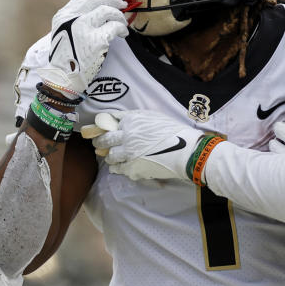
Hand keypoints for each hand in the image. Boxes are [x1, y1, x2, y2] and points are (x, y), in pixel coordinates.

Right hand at [38, 0, 128, 95]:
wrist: (62, 79)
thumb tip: (101, 7)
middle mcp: (71, 19)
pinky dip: (122, 28)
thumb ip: (76, 19)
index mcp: (63, 16)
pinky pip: (115, 27)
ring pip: (108, 11)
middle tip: (122, 3)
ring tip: (123, 23)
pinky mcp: (96, 40)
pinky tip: (123, 34)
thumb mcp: (64, 33)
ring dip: (119, 15)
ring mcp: (83, 28)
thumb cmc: (66, 58)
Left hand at [91, 110, 206, 181]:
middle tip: (98, 144)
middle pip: (104, 140)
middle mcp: (126, 136)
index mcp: (131, 121)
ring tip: (110, 156)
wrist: (185, 151)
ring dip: (109, 156)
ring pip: (110, 156)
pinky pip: (118, 169)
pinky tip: (119, 166)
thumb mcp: (153, 116)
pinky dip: (117, 168)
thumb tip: (116, 118)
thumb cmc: (173, 131)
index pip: (108, 122)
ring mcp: (128, 154)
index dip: (102, 127)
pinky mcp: (132, 169)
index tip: (99, 130)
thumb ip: (133, 116)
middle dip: (99, 142)